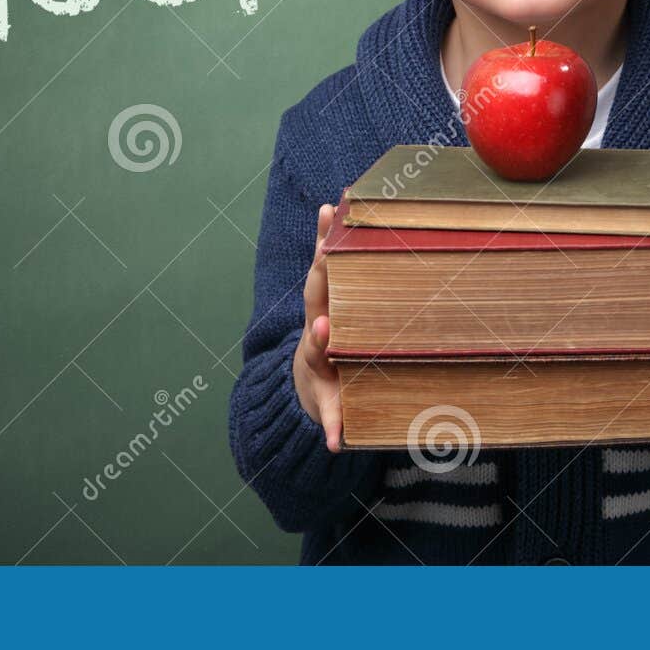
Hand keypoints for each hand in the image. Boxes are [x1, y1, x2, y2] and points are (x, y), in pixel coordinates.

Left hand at [292, 202, 342, 451]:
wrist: (310, 374)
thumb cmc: (328, 390)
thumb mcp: (330, 409)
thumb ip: (333, 422)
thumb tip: (335, 447)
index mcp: (319, 352)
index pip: (318, 344)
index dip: (321, 338)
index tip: (323, 330)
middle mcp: (318, 320)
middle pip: (318, 295)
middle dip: (322, 271)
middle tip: (326, 247)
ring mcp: (323, 301)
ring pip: (323, 269)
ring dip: (325, 240)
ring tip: (331, 209)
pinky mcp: (329, 287)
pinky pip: (332, 256)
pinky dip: (333, 233)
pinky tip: (339, 202)